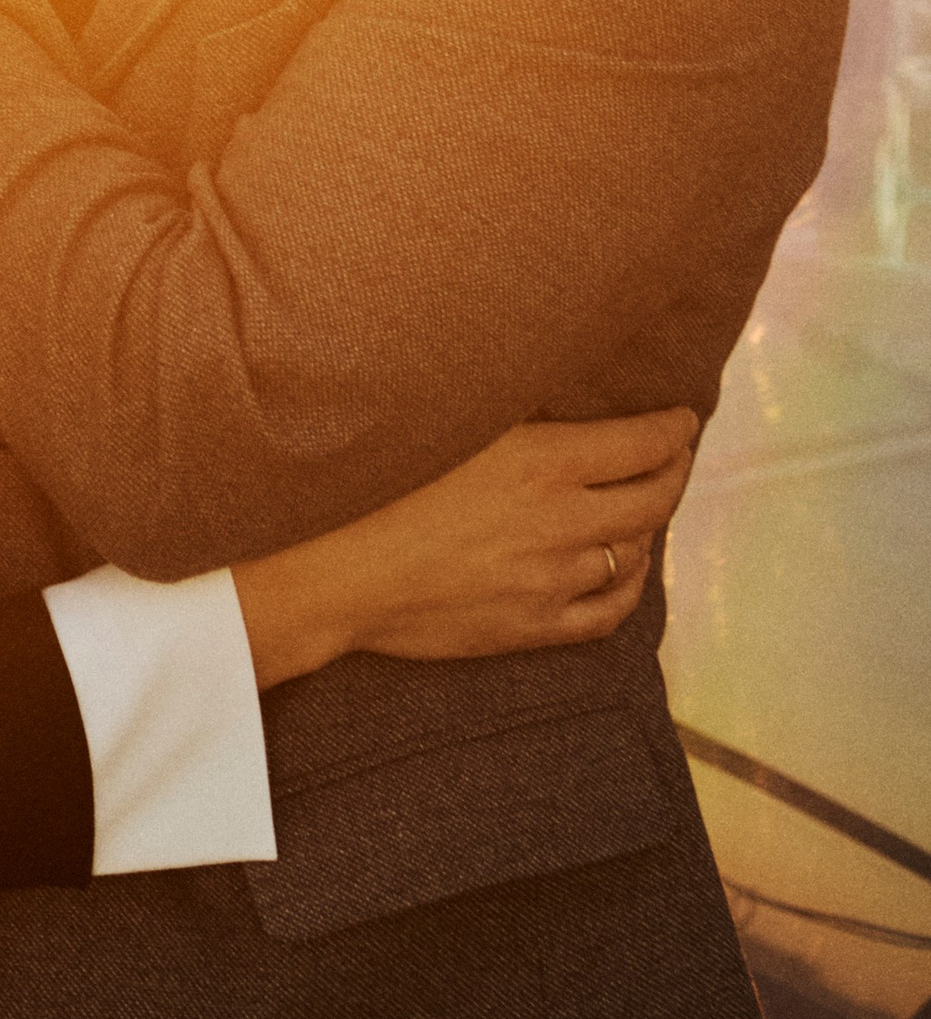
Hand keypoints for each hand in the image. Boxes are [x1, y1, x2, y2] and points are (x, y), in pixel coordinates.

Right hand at [230, 408, 699, 692]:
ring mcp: (553, 580)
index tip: (683, 418)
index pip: (645, 443)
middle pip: (655, 498)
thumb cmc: (379, 485)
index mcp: (543, 462)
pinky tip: (623, 568)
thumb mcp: (448, 424)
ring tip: (643, 505)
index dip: (675, 429)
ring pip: (636, 554)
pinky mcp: (535, 627)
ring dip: (646, 526)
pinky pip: (610, 612)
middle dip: (674, 471)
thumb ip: (512, 413)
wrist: (335, 572)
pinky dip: (628, 585)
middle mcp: (562, 521)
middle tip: (674, 455)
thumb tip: (554, 391)